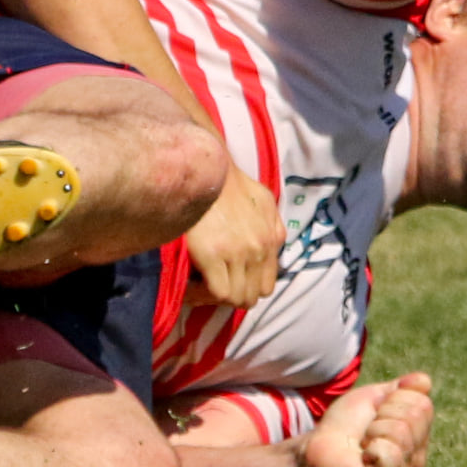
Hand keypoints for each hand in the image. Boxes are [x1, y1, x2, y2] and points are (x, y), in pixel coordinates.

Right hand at [182, 167, 283, 309]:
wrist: (210, 168)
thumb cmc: (234, 183)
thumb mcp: (265, 201)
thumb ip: (273, 226)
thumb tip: (272, 245)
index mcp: (272, 240)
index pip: (266, 287)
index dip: (247, 289)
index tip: (231, 282)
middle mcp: (259, 250)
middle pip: (251, 297)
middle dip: (233, 296)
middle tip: (213, 286)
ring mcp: (237, 254)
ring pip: (235, 298)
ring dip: (217, 296)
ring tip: (202, 285)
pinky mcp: (213, 255)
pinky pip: (216, 292)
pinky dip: (203, 293)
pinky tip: (193, 282)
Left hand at [299, 373, 433, 466]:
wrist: (319, 445)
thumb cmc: (346, 423)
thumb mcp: (373, 397)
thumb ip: (401, 388)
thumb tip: (424, 381)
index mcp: (418, 434)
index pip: (423, 403)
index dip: (393, 400)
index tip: (376, 412)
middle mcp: (417, 455)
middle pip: (416, 415)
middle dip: (385, 414)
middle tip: (368, 429)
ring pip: (402, 432)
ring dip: (374, 431)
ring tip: (364, 443)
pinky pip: (393, 454)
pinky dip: (374, 448)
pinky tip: (365, 457)